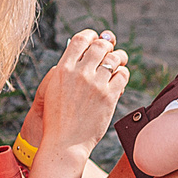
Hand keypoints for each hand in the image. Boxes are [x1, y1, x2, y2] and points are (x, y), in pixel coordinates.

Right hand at [31, 30, 129, 152]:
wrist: (65, 142)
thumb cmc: (58, 117)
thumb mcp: (53, 89)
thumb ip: (67, 69)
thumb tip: (86, 52)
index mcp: (63, 69)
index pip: (81, 39)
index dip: (91, 35)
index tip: (96, 38)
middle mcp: (79, 73)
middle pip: (101, 46)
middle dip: (108, 45)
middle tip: (110, 50)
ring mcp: (95, 84)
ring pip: (115, 59)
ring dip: (120, 57)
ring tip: (120, 61)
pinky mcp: (109, 96)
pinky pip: (123, 75)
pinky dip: (123, 74)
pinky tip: (120, 78)